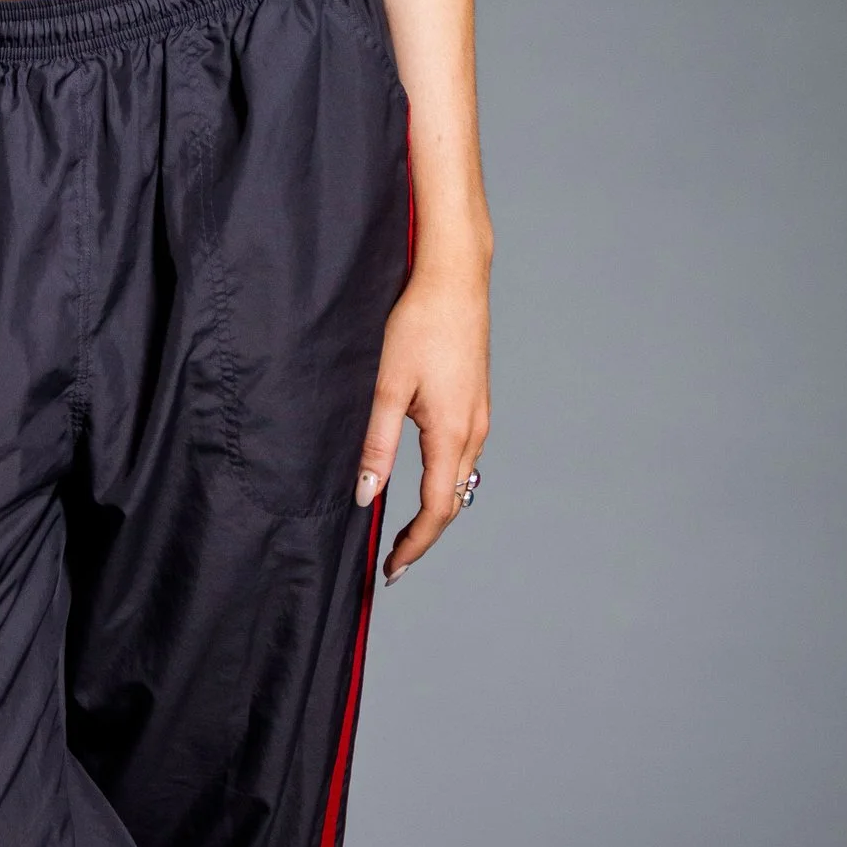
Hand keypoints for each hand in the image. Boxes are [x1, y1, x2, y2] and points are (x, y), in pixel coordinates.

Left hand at [354, 259, 489, 579]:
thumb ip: (377, 445)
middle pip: (453, 501)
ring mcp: (480, 414)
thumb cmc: (419, 324)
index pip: (437, 509)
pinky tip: (424, 476)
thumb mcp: (387, 386)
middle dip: (424, 534)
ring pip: (460, 478)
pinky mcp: (476, 399)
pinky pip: (464, 454)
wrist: (455, 277)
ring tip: (404, 527)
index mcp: (452, 433)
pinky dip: (444, 478)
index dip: (414, 545)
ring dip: (436, 507)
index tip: (392, 569)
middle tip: (393, 558)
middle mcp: (474, 430)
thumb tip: (367, 496)